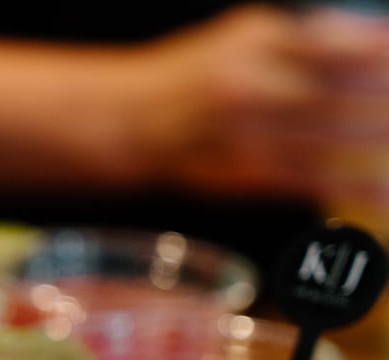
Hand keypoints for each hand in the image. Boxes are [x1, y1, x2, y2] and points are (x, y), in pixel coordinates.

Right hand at [133, 4, 388, 203]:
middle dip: (387, 110)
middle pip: (345, 97)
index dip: (386, 59)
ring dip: (380, 150)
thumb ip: (312, 37)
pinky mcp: (240, 173)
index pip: (344, 48)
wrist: (127, 118)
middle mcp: (253, 85)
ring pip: (332, 142)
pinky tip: (383, 193)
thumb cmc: (196, 74)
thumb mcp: (249, 35)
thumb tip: (381, 41)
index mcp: (261, 42)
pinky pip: (307, 180)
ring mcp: (246, 132)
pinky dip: (352, 188)